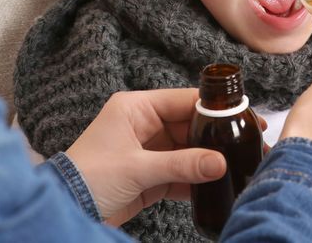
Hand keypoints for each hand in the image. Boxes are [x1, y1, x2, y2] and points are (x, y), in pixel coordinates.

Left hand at [65, 88, 226, 225]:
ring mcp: (147, 150)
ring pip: (188, 150)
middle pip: (189, 125)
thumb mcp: (137, 169)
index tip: (241, 114)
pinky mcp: (149, 175)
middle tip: (247, 141)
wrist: (65, 210)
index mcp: (135, 109)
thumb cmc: (88, 178)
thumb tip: (220, 162)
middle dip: (216, 136)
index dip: (213, 107)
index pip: (183, 101)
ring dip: (209, 159)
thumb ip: (182, 165)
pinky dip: (197, 179)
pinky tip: (218, 184)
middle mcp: (143, 125)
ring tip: (239, 162)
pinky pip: (180, 172)